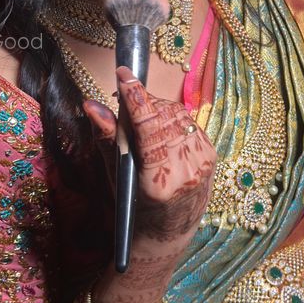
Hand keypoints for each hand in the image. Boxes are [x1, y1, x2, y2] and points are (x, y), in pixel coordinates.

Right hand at [83, 67, 215, 246]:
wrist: (170, 229)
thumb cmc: (136, 205)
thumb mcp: (116, 176)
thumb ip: (107, 138)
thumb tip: (92, 105)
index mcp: (157, 182)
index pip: (147, 128)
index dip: (134, 97)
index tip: (123, 73)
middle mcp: (185, 172)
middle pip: (162, 116)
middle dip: (142, 102)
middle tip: (126, 101)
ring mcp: (202, 163)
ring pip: (177, 115)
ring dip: (156, 108)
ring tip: (141, 118)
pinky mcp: (211, 155)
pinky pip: (189, 122)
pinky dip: (171, 118)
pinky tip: (160, 127)